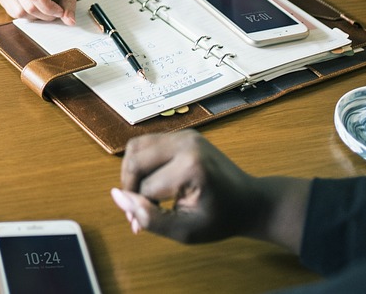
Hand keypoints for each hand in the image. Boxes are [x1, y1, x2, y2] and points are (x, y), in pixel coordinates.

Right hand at [0, 0, 79, 23]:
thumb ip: (69, 2)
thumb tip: (69, 21)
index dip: (49, 8)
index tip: (60, 11)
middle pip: (27, 7)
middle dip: (45, 14)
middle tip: (55, 10)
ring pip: (19, 13)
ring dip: (35, 16)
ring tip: (43, 6)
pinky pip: (13, 13)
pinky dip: (26, 15)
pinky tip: (33, 5)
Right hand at [110, 130, 308, 251]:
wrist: (250, 201)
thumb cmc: (220, 220)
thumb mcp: (185, 231)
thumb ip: (149, 217)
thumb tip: (116, 196)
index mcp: (190, 167)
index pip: (145, 187)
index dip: (140, 209)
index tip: (143, 226)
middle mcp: (185, 143)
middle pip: (134, 160)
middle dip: (129, 187)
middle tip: (138, 208)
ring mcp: (184, 134)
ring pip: (136, 147)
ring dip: (132, 172)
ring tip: (143, 194)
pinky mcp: (183, 134)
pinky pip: (147, 143)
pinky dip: (142, 162)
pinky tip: (152, 181)